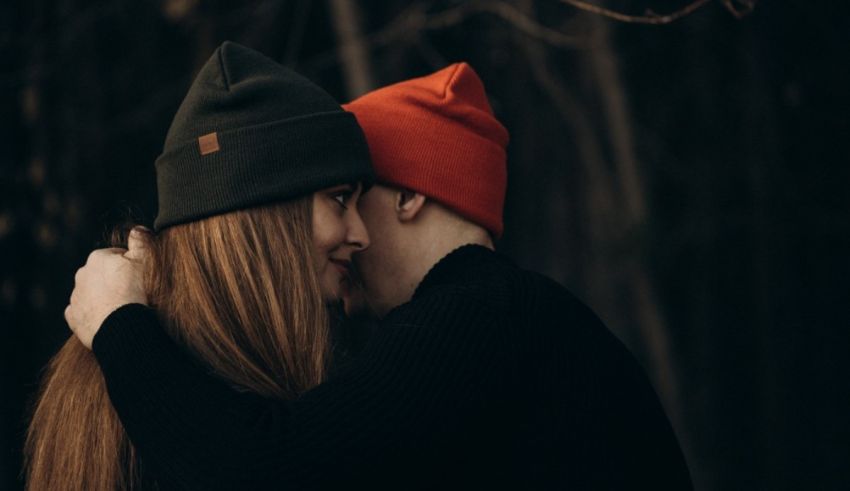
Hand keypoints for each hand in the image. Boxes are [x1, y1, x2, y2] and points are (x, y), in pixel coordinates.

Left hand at [65, 229, 149, 348]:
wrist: (121, 325)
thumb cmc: (134, 291)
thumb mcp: (143, 261)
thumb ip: (140, 242)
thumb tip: (136, 229)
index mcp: (98, 258)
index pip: (116, 256)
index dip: (129, 266)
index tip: (139, 277)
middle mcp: (82, 274)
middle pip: (101, 274)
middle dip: (113, 280)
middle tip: (131, 292)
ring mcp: (76, 296)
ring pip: (91, 293)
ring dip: (102, 297)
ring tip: (120, 307)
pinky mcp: (73, 316)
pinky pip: (82, 312)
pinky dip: (92, 314)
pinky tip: (105, 318)